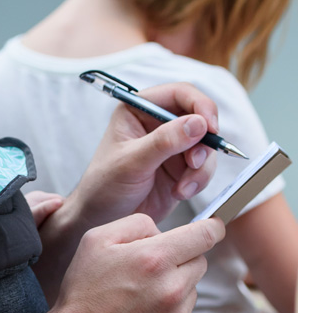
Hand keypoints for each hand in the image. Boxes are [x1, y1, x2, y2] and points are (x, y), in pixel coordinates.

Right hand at [52, 213, 219, 312]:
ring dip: (175, 286)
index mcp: (155, 259)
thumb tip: (164, 231)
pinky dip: (170, 311)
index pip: (204, 235)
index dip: (212, 227)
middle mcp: (172, 288)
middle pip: (200, 261)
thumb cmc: (83, 291)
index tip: (214, 226)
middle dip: (182, 257)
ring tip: (140, 296)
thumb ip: (138, 224)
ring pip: (192, 288)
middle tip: (152, 267)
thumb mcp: (97, 240)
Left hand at [80, 87, 216, 226]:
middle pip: (200, 119)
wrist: (102, 218)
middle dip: (203, 144)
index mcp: (140, 109)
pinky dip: (198, 181)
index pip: (180, 93)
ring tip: (183, 188)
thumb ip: (164, 141)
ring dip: (201, 168)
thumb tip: (198, 124)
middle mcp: (159, 124)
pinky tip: (179, 193)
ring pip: (206, 147)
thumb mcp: (132, 162)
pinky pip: (204, 169)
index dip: (200, 106)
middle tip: (194, 163)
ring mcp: (173, 146)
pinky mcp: (181, 169)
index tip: (210, 127)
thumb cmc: (105, 185)